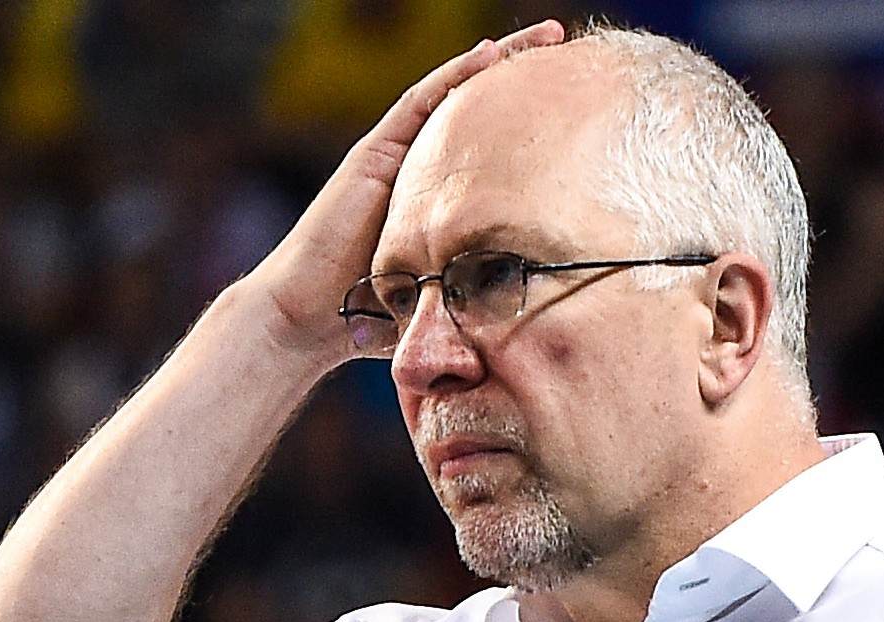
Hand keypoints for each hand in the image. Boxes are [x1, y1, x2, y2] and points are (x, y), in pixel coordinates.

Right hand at [236, 20, 567, 368]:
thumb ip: (480, 291)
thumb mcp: (444, 299)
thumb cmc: (369, 321)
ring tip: (545, 37)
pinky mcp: (373, 152)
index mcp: (435, 199)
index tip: (575, 104)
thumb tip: (538, 312)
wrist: (308, 319)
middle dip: (523, 77)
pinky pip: (421, 101)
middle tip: (568, 52)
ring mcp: (393, 156)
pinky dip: (456, 74)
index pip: (489, 147)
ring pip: (452, 93)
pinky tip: (492, 53)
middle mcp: (415, 169)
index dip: (529, 121)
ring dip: (500, 60)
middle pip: (475, 109)